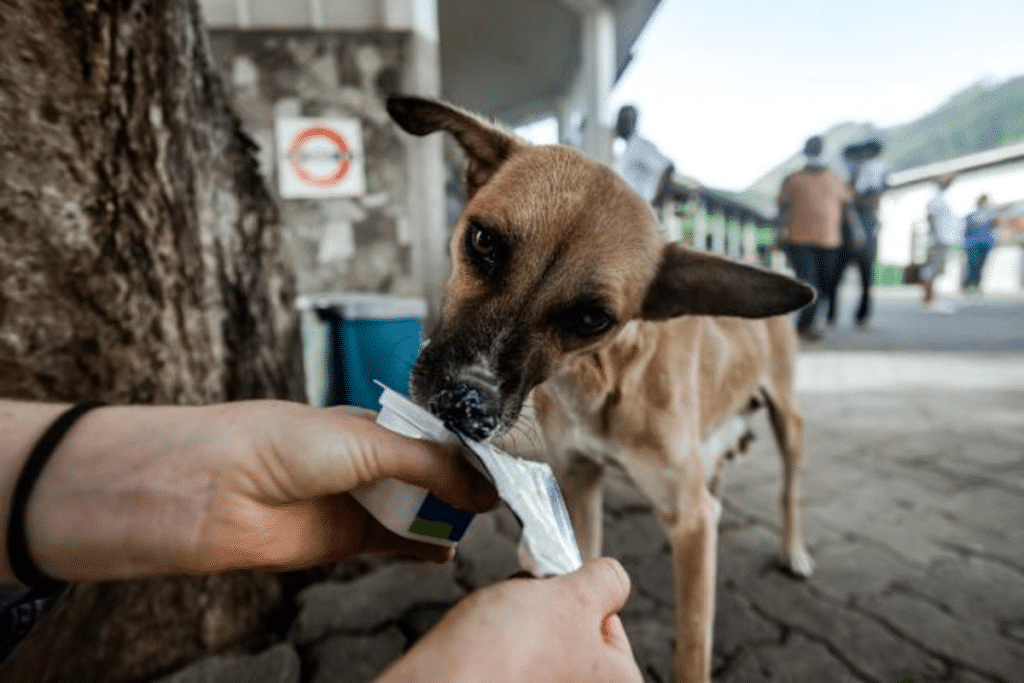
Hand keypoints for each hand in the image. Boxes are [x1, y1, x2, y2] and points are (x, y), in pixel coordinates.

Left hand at [21, 400, 497, 580]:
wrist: (214, 492)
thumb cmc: (278, 444)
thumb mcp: (368, 443)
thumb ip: (429, 465)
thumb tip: (482, 488)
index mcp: (369, 425)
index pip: (432, 438)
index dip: (465, 452)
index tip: (501, 465)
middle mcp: (363, 462)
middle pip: (428, 475)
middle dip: (462, 485)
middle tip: (502, 497)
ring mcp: (354, 500)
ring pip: (415, 509)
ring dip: (446, 516)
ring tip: (483, 522)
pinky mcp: (343, 539)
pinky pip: (395, 544)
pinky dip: (422, 548)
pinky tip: (447, 550)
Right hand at [377, 558, 642, 682]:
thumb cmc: (511, 651)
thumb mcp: (573, 598)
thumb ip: (606, 582)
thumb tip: (613, 579)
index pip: (610, 623)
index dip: (577, 596)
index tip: (551, 593)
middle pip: (572, 638)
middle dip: (545, 613)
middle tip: (522, 612)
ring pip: (538, 651)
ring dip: (518, 631)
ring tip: (497, 634)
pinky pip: (510, 667)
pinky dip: (497, 655)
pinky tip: (483, 653)